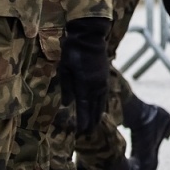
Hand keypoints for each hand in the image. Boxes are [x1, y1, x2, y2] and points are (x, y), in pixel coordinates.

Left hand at [59, 18, 110, 133]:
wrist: (90, 36)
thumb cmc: (73, 51)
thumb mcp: (64, 69)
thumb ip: (66, 87)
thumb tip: (66, 104)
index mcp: (85, 85)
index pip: (84, 108)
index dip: (82, 121)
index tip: (81, 132)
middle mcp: (96, 87)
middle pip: (94, 109)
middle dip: (91, 122)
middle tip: (87, 134)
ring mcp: (102, 82)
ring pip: (101, 103)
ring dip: (97, 115)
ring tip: (95, 126)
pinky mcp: (105, 77)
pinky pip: (104, 96)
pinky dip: (102, 105)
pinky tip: (100, 109)